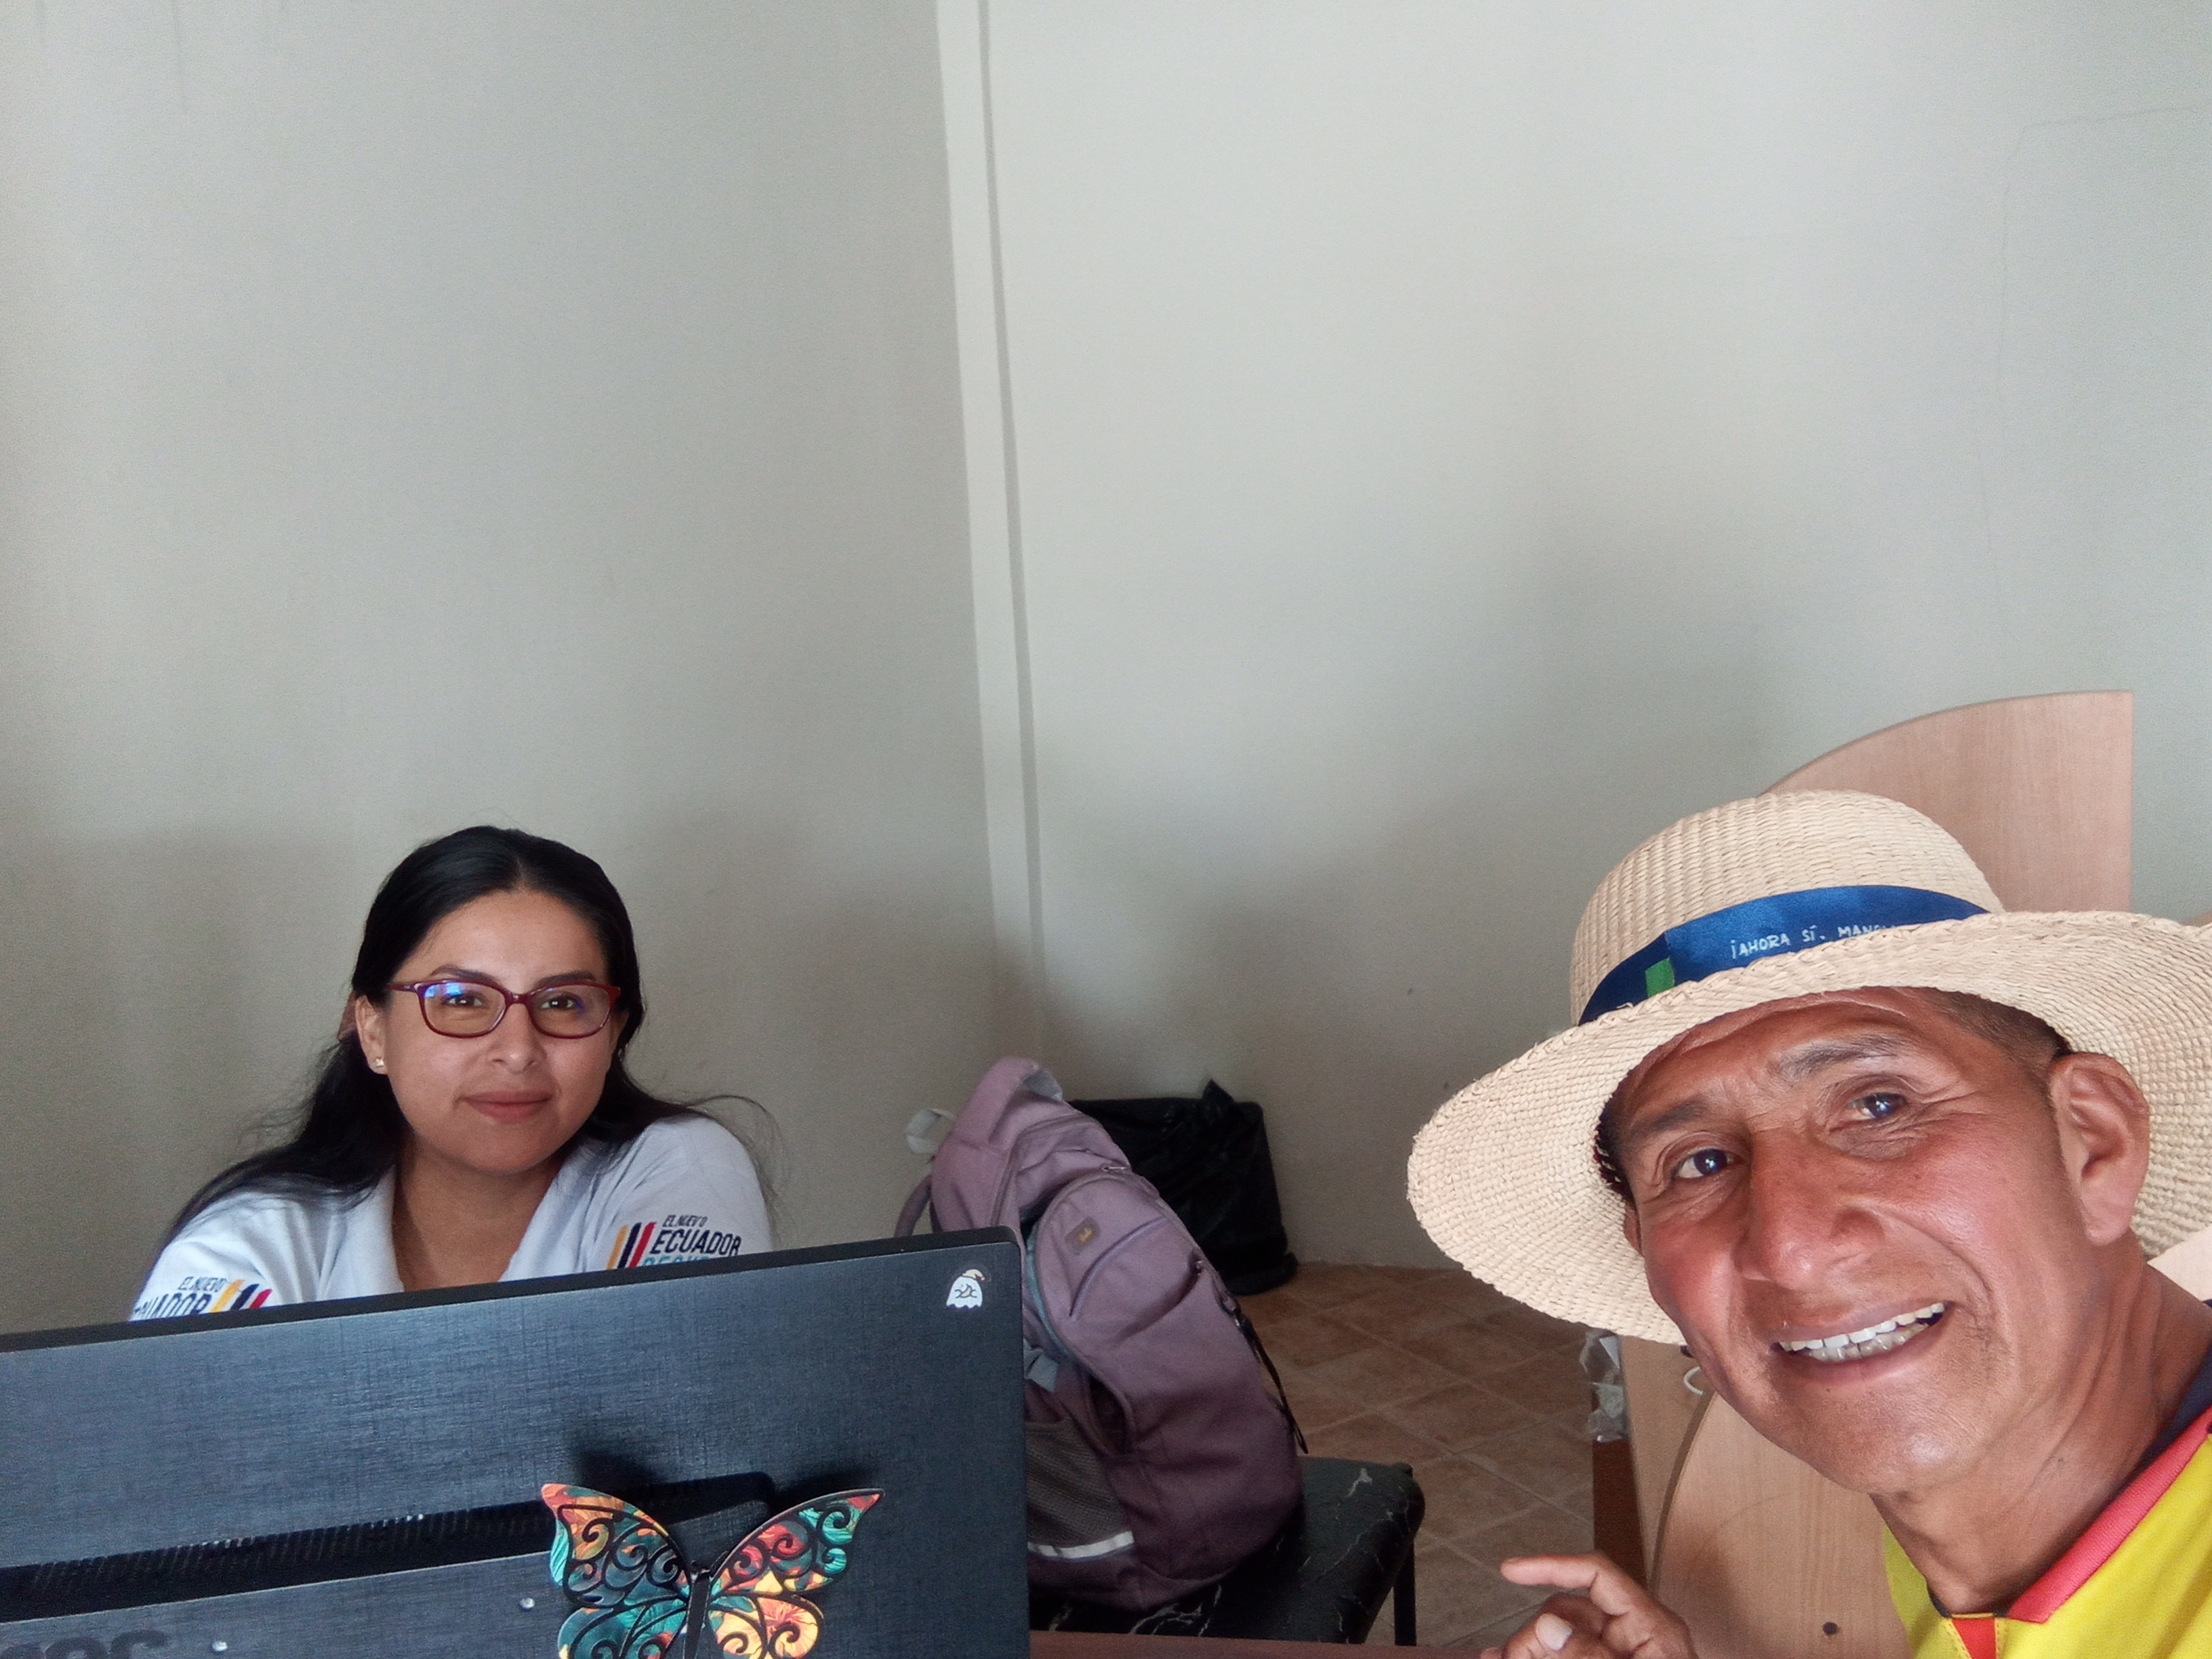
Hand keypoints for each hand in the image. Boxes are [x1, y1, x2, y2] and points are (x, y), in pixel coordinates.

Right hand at [1477, 1552, 1696, 1657]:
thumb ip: (1590, 1657)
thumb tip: (1549, 1627)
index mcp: (1650, 1627)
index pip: (1597, 1576)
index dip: (1552, 1566)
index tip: (1511, 1572)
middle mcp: (1634, 1636)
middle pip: (1571, 1613)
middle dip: (1534, 1632)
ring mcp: (1620, 1658)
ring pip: (1563, 1640)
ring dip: (1532, 1650)